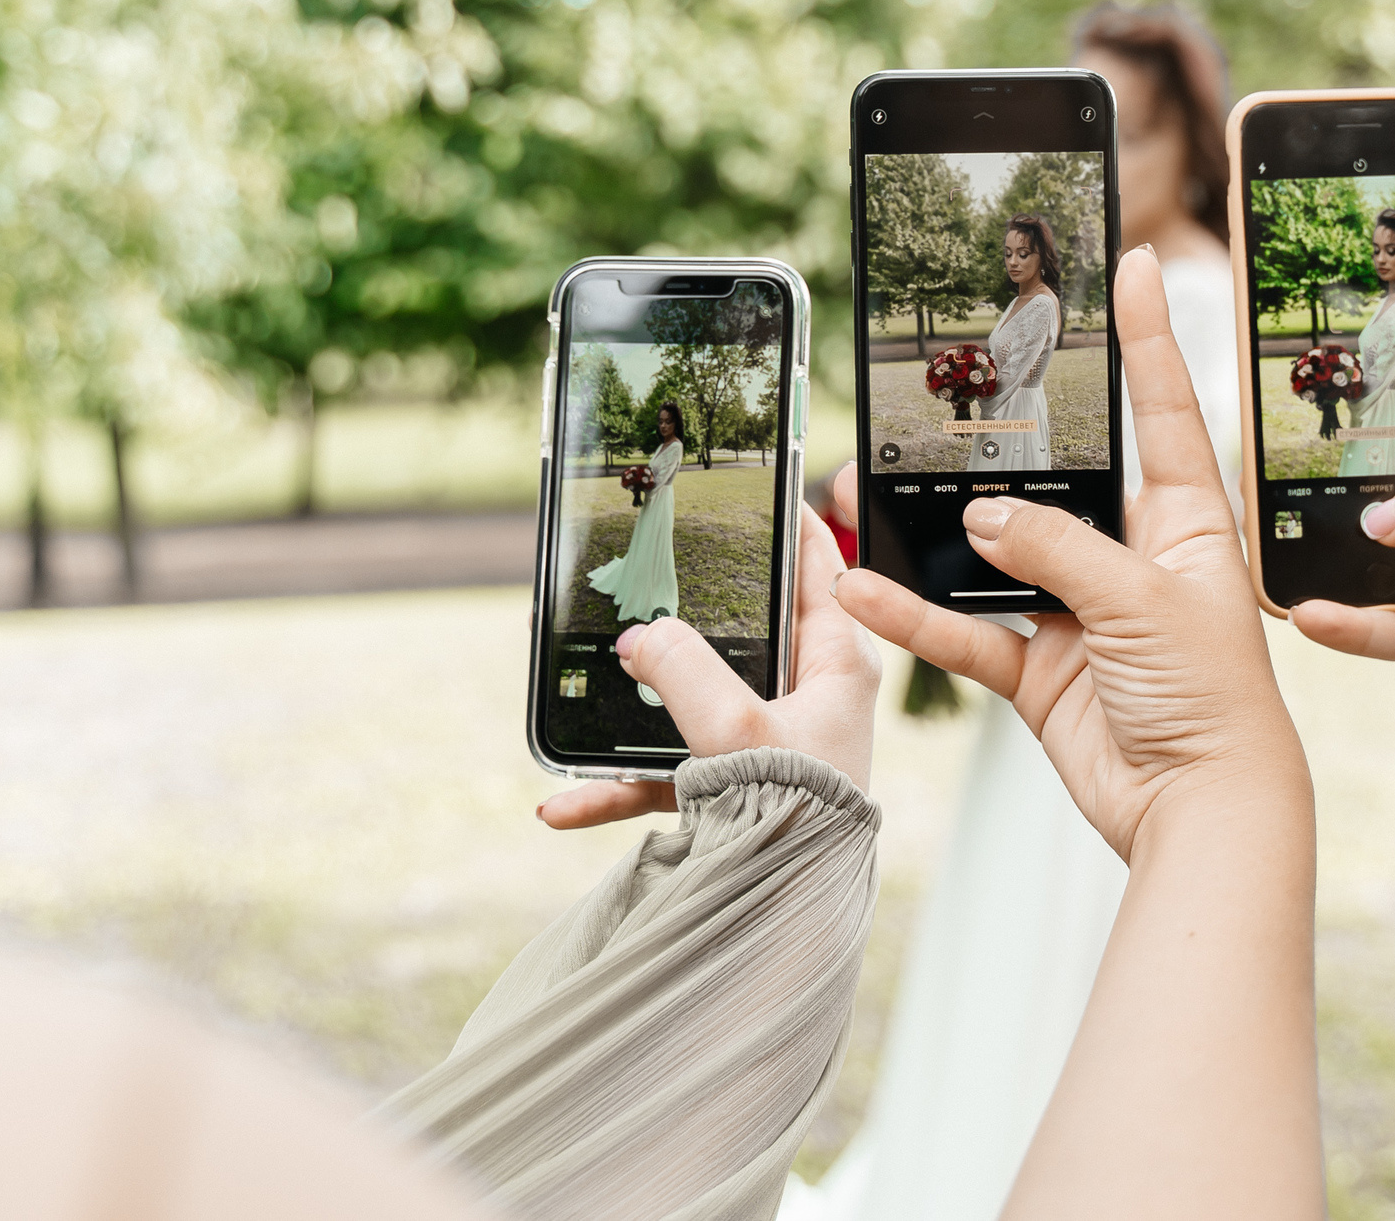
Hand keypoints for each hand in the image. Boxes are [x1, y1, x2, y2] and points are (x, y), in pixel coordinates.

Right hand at [538, 509, 879, 827]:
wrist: (791, 910)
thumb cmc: (794, 811)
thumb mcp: (734, 725)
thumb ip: (682, 668)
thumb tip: (638, 637)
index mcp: (836, 662)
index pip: (820, 567)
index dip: (793, 522)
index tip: (762, 484)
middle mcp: (806, 696)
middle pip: (740, 630)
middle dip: (679, 612)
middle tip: (636, 574)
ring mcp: (765, 741)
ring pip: (689, 701)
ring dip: (628, 705)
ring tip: (572, 683)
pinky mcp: (731, 788)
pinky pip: (665, 774)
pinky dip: (614, 786)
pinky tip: (559, 806)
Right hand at [832, 247, 1306, 863]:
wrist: (1200, 810)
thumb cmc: (1214, 700)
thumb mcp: (1142, 601)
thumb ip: (1058, 549)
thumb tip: (981, 516)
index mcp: (1185, 522)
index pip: (1163, 410)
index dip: (1148, 338)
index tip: (1131, 266)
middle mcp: (1131, 558)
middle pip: (1055, 485)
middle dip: (992, 451)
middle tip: (936, 398)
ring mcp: (1082, 614)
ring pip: (993, 558)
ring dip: (932, 538)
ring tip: (865, 495)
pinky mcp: (1043, 671)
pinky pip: (968, 631)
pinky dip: (916, 618)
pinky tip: (865, 593)